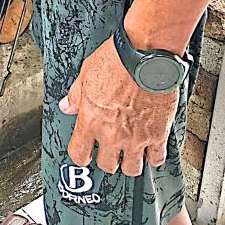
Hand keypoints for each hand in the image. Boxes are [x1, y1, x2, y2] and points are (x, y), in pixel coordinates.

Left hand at [60, 37, 176, 175]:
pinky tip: (150, 148)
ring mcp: (136, 137)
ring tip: (130, 152)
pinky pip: (156, 159)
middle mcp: (112, 134)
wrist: (145, 55)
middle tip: (110, 149)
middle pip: (107, 165)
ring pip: (132, 169)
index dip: (81, 155)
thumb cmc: (116, 60)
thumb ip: (76, 95)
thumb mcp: (86, 72)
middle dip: (107, 159)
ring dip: (130, 162)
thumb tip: (67, 106)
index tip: (84, 153)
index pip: (79, 154)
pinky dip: (153, 156)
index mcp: (91, 119)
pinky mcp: (158, 134)